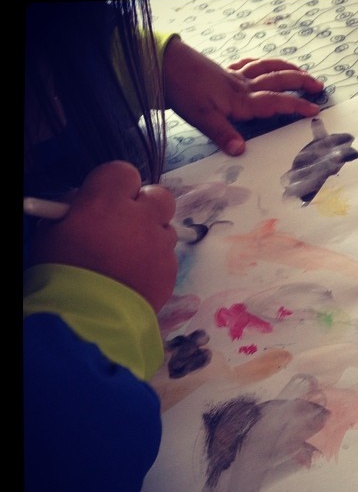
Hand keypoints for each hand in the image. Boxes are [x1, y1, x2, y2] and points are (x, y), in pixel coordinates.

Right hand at [27, 161, 177, 312]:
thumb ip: (74, 212)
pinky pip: (168, 257)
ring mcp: (160, 244)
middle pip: (159, 195)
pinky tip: (137, 277)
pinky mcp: (171, 270)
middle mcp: (141, 217)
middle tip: (128, 222)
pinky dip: (156, 262)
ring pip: (166, 228)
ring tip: (130, 257)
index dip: (116, 186)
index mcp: (106, 201)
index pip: (123, 172)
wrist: (89, 319)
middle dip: (146, 205)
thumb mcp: (52, 234)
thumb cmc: (61, 274)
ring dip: (152, 236)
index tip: (105, 200)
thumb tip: (84, 205)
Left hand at [163, 39, 324, 155]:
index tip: (315, 110)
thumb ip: (223, 134)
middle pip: (278, 81)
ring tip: (302, 72)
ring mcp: (233, 76)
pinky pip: (248, 64)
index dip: (296, 106)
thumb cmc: (182, 91)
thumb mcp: (201, 117)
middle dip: (300, 83)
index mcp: (241, 101)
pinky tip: (264, 65)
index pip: (275, 103)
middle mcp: (242, 86)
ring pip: (267, 69)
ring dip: (287, 70)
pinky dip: (260, 64)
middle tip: (319, 87)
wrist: (162, 64)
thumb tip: (242, 151)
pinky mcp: (223, 71)